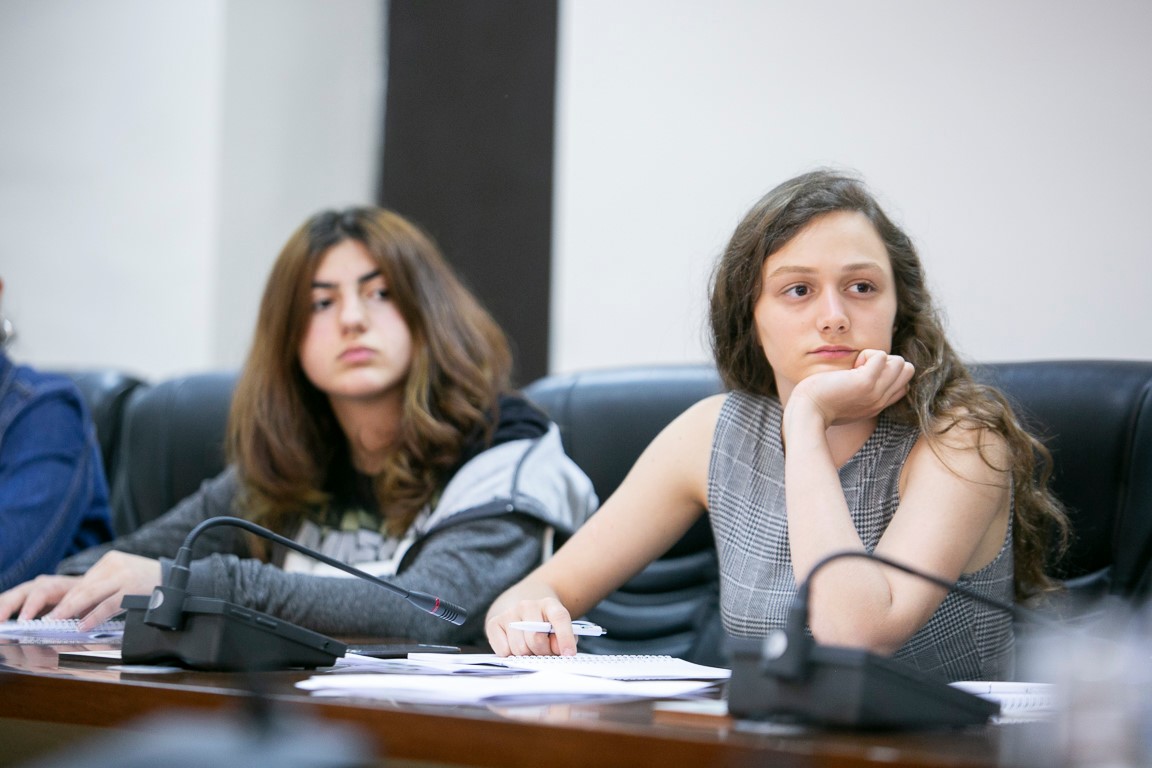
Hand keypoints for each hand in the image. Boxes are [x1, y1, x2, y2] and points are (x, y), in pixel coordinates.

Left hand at [1, 552, 161, 630]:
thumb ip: (103, 591)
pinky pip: (109, 603)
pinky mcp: (133, 587)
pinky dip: (93, 616)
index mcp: (111, 561)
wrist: (179, 580)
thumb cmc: (150, 584)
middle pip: (82, 587)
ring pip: (91, 594)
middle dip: (62, 606)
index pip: (82, 583)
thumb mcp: (124, 580)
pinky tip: (83, 624)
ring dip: (71, 611)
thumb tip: (77, 612)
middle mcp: (116, 565)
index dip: (64, 599)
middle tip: (46, 620)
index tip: (50, 613)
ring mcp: (124, 575)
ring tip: (56, 623)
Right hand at [486, 598, 578, 657]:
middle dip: (542, 652)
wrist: (523, 614)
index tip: (569, 653)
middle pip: (536, 638)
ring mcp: (509, 613)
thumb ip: (564, 639)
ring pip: (519, 648)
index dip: (565, 637)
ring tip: (530, 650)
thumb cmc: (546, 627)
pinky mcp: (494, 623)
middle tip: (544, 653)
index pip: (559, 617)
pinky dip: (511, 655)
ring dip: (527, 656)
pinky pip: (503, 650)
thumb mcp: (560, 630)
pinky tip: (515, 647)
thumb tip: (559, 650)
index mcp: (549, 604)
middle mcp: (528, 605)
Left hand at [790, 349, 913, 427]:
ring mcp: (876, 392)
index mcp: (877, 405)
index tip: (862, 377)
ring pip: (900, 362)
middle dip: (887, 363)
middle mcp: (881, 400)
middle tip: (860, 370)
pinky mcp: (866, 382)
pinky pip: (881, 356)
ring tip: (855, 368)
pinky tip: (851, 367)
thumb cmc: (820, 403)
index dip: (887, 374)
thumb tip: (862, 371)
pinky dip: (867, 354)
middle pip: (906, 370)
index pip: (903, 384)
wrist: (807, 412)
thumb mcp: (849, 401)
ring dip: (877, 358)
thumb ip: (863, 391)